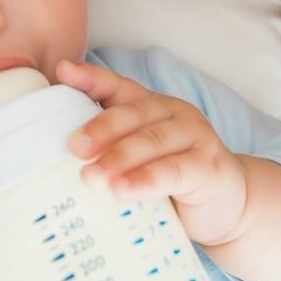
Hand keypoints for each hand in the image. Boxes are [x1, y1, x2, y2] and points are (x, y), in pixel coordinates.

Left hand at [58, 61, 248, 245]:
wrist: (227, 207)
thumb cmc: (173, 183)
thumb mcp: (138, 162)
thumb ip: (109, 153)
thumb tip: (53, 161)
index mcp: (152, 107)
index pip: (118, 87)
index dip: (91, 78)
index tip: (62, 72)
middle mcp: (174, 114)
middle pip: (133, 113)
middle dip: (100, 128)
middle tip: (74, 147)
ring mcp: (195, 137)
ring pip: (152, 141)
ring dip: (120, 157)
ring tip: (92, 178)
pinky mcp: (209, 166)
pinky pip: (175, 171)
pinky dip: (147, 180)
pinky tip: (124, 190)